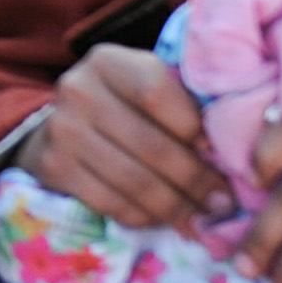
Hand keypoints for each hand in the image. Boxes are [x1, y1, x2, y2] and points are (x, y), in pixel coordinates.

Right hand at [29, 45, 226, 228]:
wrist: (58, 128)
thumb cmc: (119, 108)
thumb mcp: (143, 88)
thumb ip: (180, 104)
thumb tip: (228, 154)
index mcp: (107, 61)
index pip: (156, 91)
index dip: (193, 126)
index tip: (220, 153)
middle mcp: (78, 89)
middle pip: (150, 143)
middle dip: (195, 180)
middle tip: (224, 203)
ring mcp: (62, 130)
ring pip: (134, 180)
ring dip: (176, 207)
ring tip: (204, 220)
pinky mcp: (53, 168)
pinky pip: (111, 202)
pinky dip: (144, 217)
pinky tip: (165, 221)